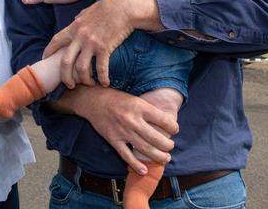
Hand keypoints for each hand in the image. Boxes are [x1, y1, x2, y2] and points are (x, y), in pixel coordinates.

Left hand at [43, 0, 159, 87]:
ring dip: (84, 79)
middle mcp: (80, 37)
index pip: (56, 41)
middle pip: (65, 61)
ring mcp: (91, 43)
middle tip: (69, 84)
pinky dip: (102, 78)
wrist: (124, 7)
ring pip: (81, 68)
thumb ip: (80, 18)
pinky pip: (100, 68)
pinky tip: (105, 83)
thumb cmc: (108, 7)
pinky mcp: (104, 48)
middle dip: (65, 76)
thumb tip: (74, 20)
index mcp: (74, 27)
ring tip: (89, 83)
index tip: (45, 58)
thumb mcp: (89, 11)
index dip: (49, 50)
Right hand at [58, 85, 177, 172]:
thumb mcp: (134, 98)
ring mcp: (123, 131)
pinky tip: (144, 170)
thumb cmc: (115, 98)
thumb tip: (165, 119)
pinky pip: (126, 155)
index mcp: (139, 107)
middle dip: (168, 145)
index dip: (173, 127)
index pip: (163, 120)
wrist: (92, 100)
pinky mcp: (113, 140)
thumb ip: (147, 109)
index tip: (175, 129)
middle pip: (156, 138)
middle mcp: (132, 120)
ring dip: (158, 156)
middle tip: (171, 147)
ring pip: (145, 148)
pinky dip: (136, 164)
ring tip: (165, 158)